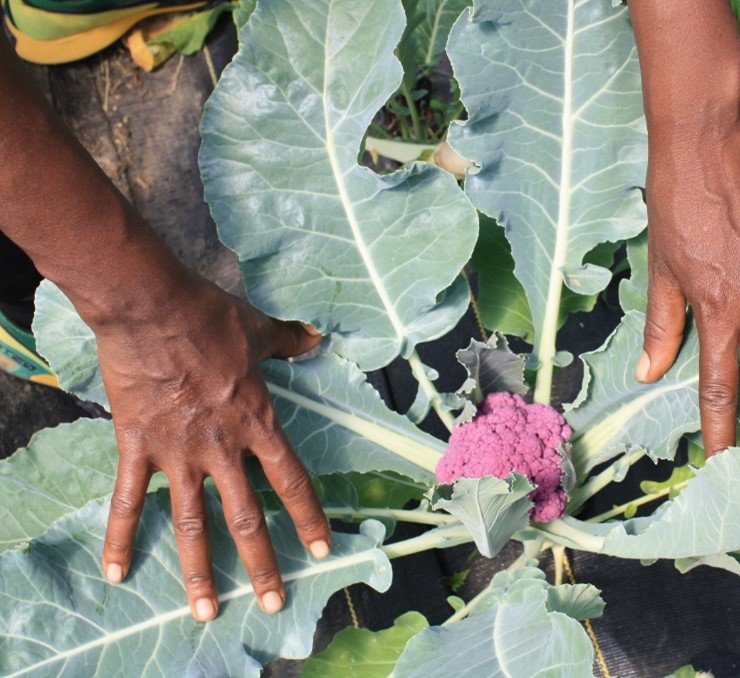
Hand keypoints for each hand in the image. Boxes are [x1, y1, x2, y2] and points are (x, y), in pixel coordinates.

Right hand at [96, 271, 329, 620]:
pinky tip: (115, 573)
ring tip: (206, 610)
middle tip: (272, 601)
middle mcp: (222, 446)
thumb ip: (289, 341)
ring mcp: (178, 452)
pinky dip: (119, 537)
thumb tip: (315, 336)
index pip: (291, 480)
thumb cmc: (208, 316)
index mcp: (257, 421)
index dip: (309, 517)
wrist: (150, 306)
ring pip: (192, 523)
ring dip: (200, 570)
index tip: (322, 548)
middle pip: (247, 517)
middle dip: (262, 564)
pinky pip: (126, 501)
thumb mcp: (258, 328)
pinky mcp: (137, 446)